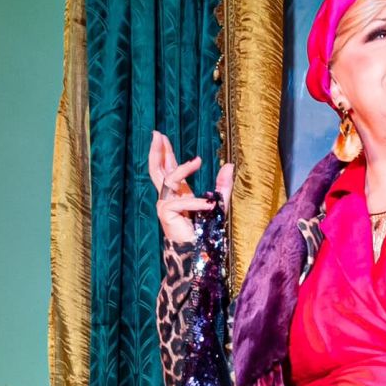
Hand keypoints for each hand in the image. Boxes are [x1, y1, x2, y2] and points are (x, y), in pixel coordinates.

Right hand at [149, 130, 233, 245]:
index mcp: (178, 193)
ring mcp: (165, 204)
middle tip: (157, 134)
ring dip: (184, 168)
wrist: (199, 251)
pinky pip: (182, 201)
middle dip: (157, 151)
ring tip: (198, 161)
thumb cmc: (206, 231)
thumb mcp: (219, 203)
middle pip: (157, 169)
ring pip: (171, 178)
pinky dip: (196, 203)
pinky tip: (207, 205)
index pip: (168, 168)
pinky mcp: (166, 213)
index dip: (165, 152)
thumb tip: (229, 164)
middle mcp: (168, 197)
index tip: (162, 136)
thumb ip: (223, 185)